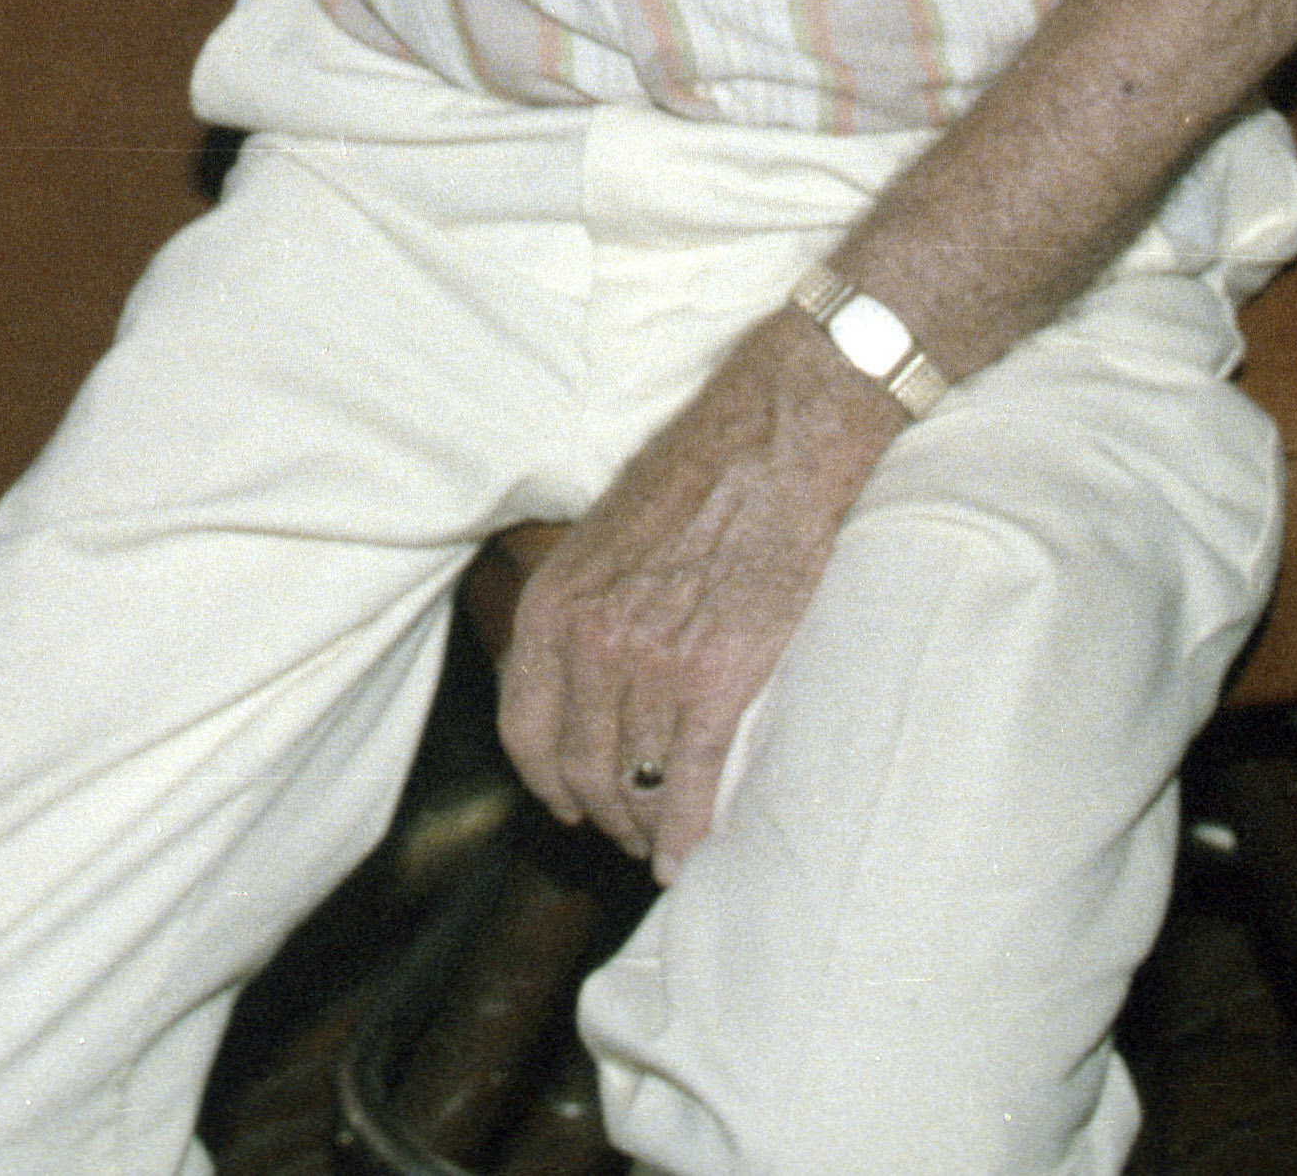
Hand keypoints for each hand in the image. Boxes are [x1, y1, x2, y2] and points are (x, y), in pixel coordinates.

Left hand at [495, 319, 896, 873]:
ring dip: (642, 826)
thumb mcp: (602, 536)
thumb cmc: (696, 475)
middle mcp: (591, 643)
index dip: (544, 780)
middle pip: (576, 769)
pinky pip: (687, 785)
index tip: (567, 801)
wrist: (772, 441)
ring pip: (630, 784)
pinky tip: (688, 854)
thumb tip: (574, 674)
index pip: (523, 728)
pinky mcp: (716, 683)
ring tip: (658, 842)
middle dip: (598, 813)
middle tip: (623, 829)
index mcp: (554, 604)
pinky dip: (685, 833)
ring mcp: (651, 667)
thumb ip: (581, 608)